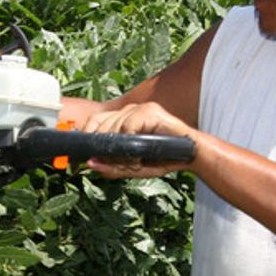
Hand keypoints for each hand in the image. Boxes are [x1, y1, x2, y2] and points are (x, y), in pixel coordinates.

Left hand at [80, 101, 197, 178]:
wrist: (190, 156)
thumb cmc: (162, 158)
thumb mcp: (131, 167)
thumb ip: (111, 166)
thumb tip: (90, 163)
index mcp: (123, 118)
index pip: (95, 120)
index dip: (88, 135)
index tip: (85, 152)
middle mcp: (130, 110)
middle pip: (102, 125)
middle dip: (106, 148)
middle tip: (122, 164)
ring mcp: (140, 108)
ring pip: (114, 128)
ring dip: (122, 150)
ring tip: (136, 162)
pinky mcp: (149, 110)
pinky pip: (128, 127)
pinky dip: (132, 145)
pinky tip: (141, 155)